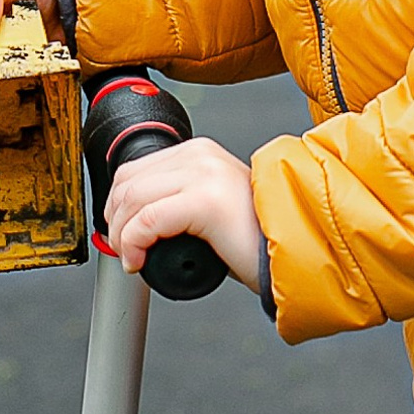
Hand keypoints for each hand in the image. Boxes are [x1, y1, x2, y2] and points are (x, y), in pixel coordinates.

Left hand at [104, 137, 262, 295]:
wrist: (298, 253)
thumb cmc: (256, 241)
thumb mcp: (210, 208)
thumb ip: (179, 202)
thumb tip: (137, 224)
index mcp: (200, 152)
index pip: (135, 169)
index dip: (116, 205)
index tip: (120, 234)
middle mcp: (201, 155)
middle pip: (128, 181)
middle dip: (115, 220)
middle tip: (123, 251)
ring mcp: (205, 174)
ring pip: (133, 199)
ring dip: (122, 235)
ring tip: (132, 259)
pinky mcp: (207, 200)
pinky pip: (147, 221)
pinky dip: (133, 244)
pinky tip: (139, 262)